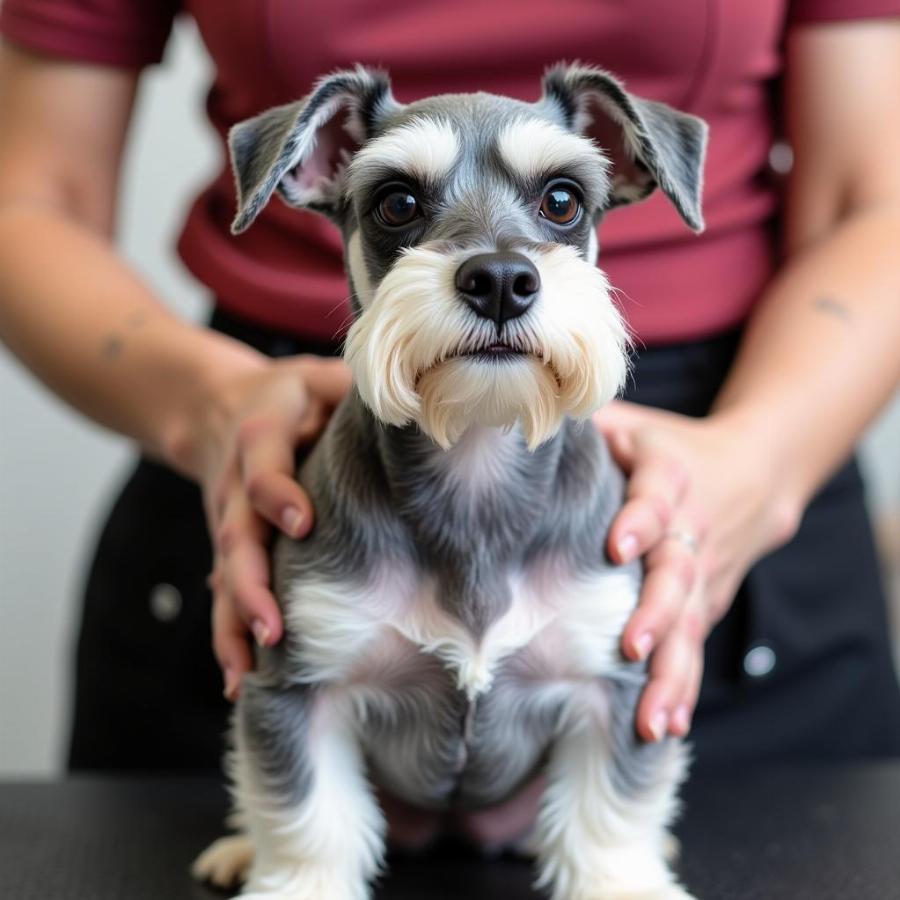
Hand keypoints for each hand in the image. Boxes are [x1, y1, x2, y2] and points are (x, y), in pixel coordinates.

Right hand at [182, 354, 351, 698]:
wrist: (216, 408)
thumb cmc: (292, 396)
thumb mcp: (318, 378)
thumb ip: (352, 390)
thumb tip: (422, 399)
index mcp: (262, 435)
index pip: (263, 466)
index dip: (278, 494)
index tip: (303, 523)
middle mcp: (236, 483)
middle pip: (236, 536)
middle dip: (252, 584)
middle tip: (275, 629)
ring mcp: (228, 520)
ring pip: (225, 575)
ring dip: (236, 623)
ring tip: (249, 672)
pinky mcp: (230, 548)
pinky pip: (224, 593)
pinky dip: (230, 636)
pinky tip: (241, 679)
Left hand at [594, 401, 801, 741]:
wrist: (752, 472)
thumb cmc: (666, 446)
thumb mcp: (629, 421)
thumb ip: (585, 423)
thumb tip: (516, 419)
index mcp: (668, 474)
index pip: (657, 495)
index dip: (641, 518)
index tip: (617, 544)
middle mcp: (690, 527)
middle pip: (679, 572)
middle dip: (657, 611)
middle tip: (631, 646)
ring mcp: (704, 572)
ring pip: (691, 624)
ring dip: (672, 671)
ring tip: (650, 716)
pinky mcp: (708, 603)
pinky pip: (695, 647)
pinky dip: (683, 688)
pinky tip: (664, 726)